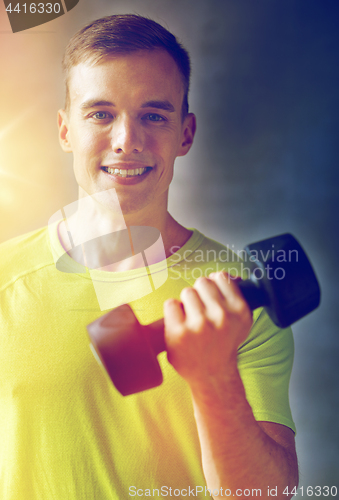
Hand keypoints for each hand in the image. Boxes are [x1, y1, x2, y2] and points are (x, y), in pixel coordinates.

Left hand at [163, 272, 252, 388]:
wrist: (212, 375)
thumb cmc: (223, 343)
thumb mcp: (240, 322)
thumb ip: (236, 296)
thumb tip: (230, 276)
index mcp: (239, 310)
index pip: (221, 277)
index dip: (214, 286)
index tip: (212, 300)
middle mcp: (221, 316)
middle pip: (202, 282)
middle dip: (200, 294)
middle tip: (201, 313)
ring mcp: (200, 324)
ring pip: (186, 292)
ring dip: (186, 304)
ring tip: (192, 321)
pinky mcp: (179, 332)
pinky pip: (171, 304)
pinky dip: (172, 312)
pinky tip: (180, 325)